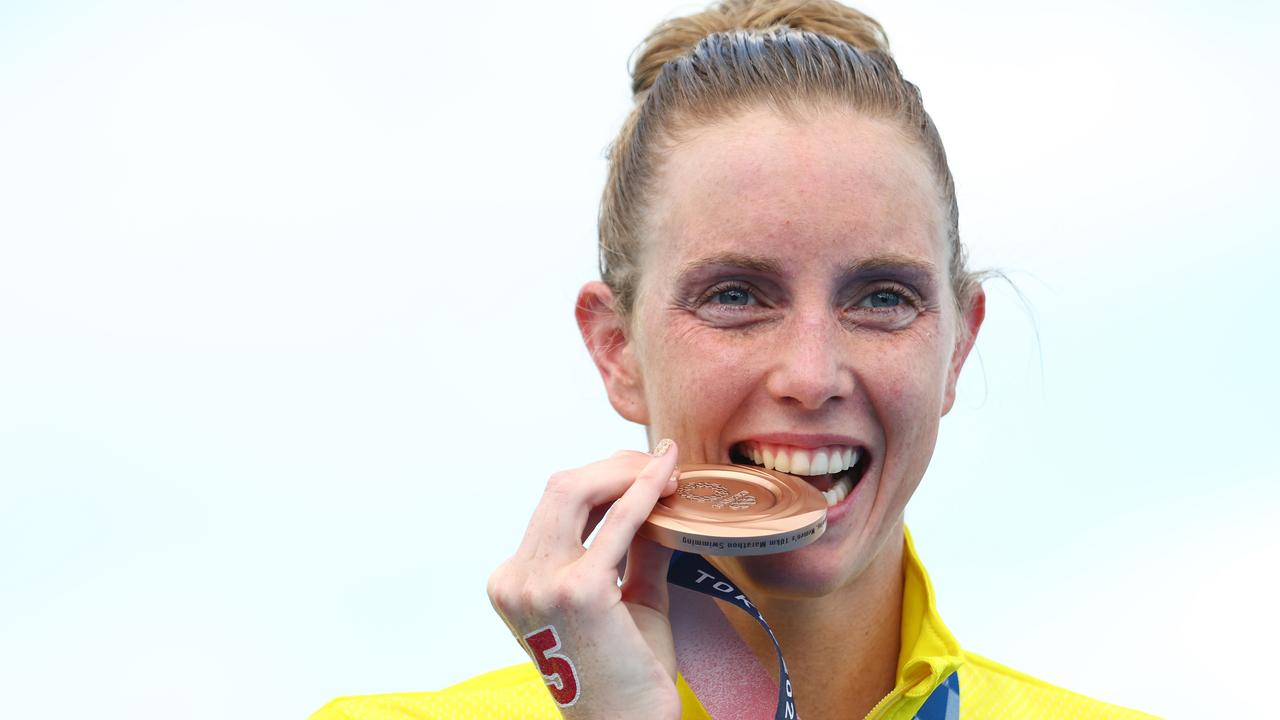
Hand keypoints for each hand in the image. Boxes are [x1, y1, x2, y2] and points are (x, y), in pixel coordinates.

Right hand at [487, 441, 681, 718]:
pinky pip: (617, 522)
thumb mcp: (627, 597)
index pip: (555, 508)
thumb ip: (635, 547)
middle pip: (560, 488)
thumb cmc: (629, 673)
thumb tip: (658, 496)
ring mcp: (542, 584)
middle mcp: (517, 579)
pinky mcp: (578, 590)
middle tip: (660, 463)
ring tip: (668, 469)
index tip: (644, 468)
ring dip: (626, 472)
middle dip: (613, 466)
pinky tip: (668, 477)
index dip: (602, 479)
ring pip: (576, 490)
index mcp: (514, 582)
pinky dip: (644, 491)